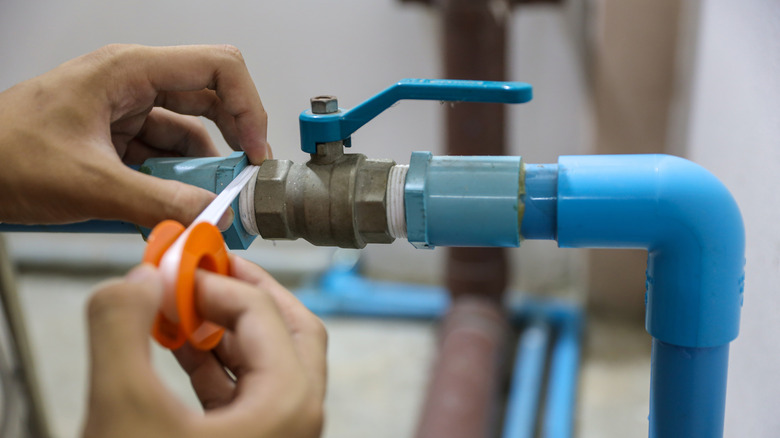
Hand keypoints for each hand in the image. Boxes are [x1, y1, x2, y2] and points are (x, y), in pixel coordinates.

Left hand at [0, 44, 270, 226]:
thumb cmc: (0, 155)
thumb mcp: (88, 184)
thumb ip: (158, 202)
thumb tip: (212, 214)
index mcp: (128, 71)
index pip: (218, 68)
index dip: (249, 107)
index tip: (255, 152)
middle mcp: (132, 85)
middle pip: (210, 103)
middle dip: (232, 145)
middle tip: (241, 184)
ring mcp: (125, 113)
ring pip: (188, 138)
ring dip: (200, 174)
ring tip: (203, 208)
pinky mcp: (117, 141)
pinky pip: (163, 159)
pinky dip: (174, 186)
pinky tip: (173, 210)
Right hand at [82, 257, 326, 437]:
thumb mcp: (121, 411)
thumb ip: (121, 330)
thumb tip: (137, 277)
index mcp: (288, 404)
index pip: (261, 312)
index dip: (214, 281)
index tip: (171, 268)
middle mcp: (297, 418)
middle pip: (290, 328)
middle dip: (247, 294)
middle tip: (206, 268)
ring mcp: (279, 436)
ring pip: (269, 359)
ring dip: (228, 326)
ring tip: (181, 305)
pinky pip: (246, 389)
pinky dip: (217, 362)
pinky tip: (177, 348)